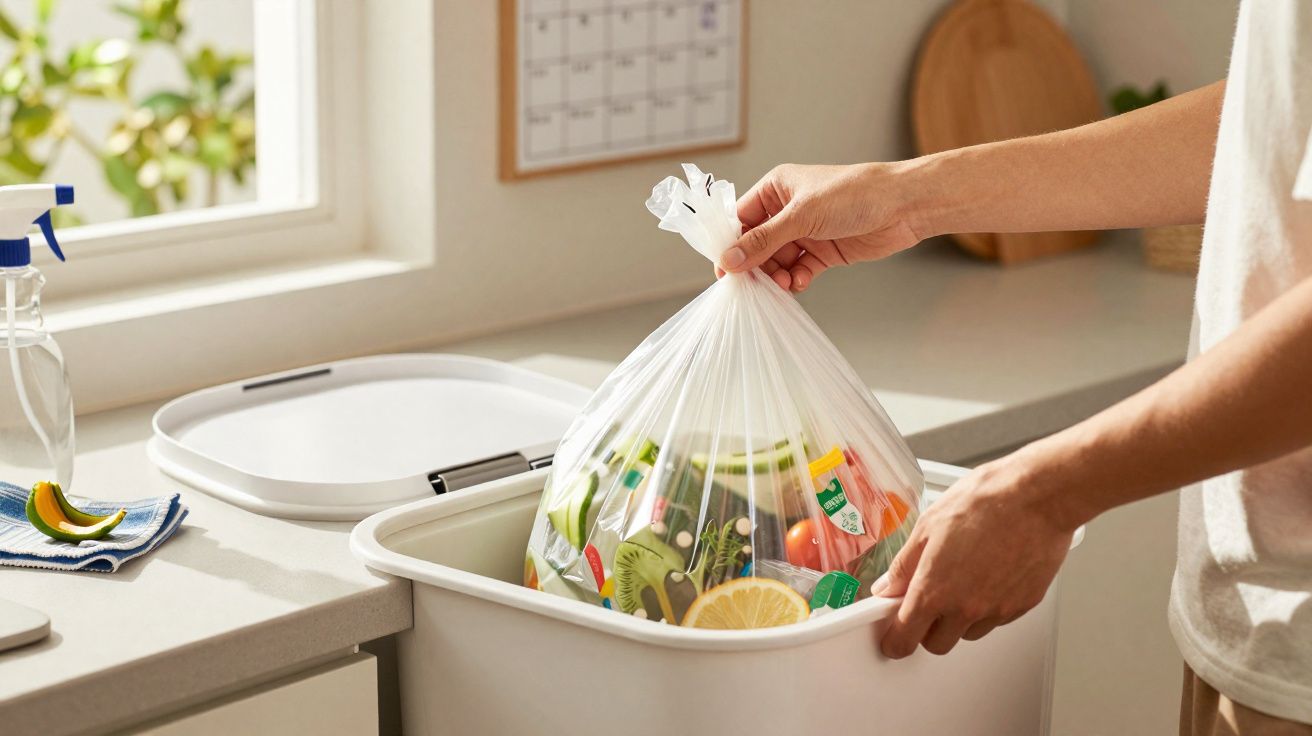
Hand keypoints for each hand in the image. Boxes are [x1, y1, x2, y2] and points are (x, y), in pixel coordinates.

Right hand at [719, 162, 926, 290]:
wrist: (903, 206)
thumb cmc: (854, 194)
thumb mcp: (802, 216)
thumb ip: (763, 241)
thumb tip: (729, 260)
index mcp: (777, 189)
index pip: (741, 219)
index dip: (731, 244)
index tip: (724, 271)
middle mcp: (788, 210)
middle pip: (757, 245)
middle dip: (756, 266)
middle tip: (754, 285)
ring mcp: (806, 232)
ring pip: (778, 261)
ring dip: (777, 276)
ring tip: (783, 284)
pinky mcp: (823, 252)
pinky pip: (799, 270)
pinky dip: (797, 279)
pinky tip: (801, 282)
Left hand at [871, 455, 1075, 657]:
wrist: (1036, 496)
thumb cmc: (985, 502)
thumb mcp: (927, 525)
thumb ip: (904, 565)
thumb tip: (888, 586)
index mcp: (935, 589)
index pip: (905, 638)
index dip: (894, 641)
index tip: (892, 637)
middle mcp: (966, 608)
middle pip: (937, 644)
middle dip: (927, 629)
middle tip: (927, 600)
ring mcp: (997, 609)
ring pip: (968, 632)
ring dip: (959, 617)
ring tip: (964, 577)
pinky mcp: (1023, 605)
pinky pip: (997, 619)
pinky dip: (988, 605)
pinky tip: (989, 573)